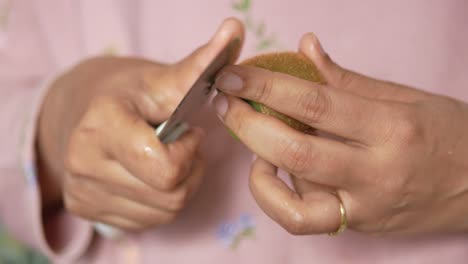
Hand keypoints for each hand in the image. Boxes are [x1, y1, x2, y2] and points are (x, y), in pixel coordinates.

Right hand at [36, 18, 243, 230]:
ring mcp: (82, 191)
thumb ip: (199, 65)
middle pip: (170, 195)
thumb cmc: (126, 93)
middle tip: (181, 145)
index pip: (166, 169)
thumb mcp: (160, 79)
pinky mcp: (83, 209)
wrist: (80, 111)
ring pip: (163, 212)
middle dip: (189, 170)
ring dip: (178, 187)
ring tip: (167, 158)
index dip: (188, 152)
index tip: (187, 131)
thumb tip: (235, 30)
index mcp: (101, 126)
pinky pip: (147, 222)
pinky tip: (150, 175)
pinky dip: (160, 201)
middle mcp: (83, 162)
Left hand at [213, 33, 467, 235]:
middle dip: (247, 124)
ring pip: (294, 198)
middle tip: (225, 102)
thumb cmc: (449, 134)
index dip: (266, 86)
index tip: (234, 75)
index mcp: (391, 126)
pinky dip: (279, 196)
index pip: (314, 102)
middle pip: (294, 150)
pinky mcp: (359, 226)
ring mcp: (367, 206)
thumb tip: (303, 49)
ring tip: (253, 141)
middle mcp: (377, 171)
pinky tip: (277, 171)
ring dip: (258, 166)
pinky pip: (306, 219)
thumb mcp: (405, 97)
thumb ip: (345, 79)